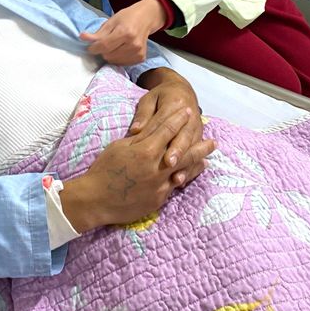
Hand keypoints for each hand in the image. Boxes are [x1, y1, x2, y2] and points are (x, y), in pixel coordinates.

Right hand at [60, 107, 215, 230]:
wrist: (96, 199)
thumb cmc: (104, 170)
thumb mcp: (119, 147)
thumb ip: (139, 138)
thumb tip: (153, 129)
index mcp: (145, 150)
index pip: (167, 130)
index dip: (178, 119)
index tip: (188, 111)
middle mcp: (156, 167)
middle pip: (183, 151)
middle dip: (199, 143)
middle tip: (213, 139)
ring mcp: (159, 185)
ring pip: (184, 169)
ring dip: (198, 160)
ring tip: (208, 154)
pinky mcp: (159, 199)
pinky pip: (176, 185)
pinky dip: (186, 176)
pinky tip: (191, 171)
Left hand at [79, 0, 164, 65]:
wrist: (145, 18)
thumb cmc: (127, 18)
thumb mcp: (111, 21)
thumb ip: (97, 33)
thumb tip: (82, 37)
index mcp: (125, 32)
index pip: (104, 46)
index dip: (94, 48)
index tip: (90, 47)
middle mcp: (133, 44)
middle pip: (108, 55)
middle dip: (103, 51)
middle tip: (106, 42)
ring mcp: (138, 52)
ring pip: (114, 61)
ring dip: (110, 55)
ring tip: (115, 45)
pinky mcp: (141, 58)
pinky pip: (122, 63)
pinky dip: (118, 58)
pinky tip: (121, 49)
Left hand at [133, 68, 206, 187]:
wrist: (182, 90)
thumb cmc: (161, 96)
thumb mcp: (149, 99)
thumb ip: (143, 114)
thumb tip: (135, 130)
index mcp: (175, 103)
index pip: (166, 122)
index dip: (161, 136)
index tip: (155, 149)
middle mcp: (189, 116)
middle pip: (183, 136)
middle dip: (177, 151)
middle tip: (169, 163)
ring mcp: (196, 127)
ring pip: (191, 148)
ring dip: (186, 164)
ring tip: (177, 179)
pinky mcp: (197, 136)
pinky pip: (195, 153)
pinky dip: (190, 167)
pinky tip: (182, 180)